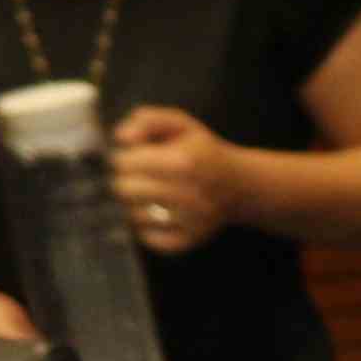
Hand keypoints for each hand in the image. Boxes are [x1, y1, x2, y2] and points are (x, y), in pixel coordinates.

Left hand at [107, 108, 235, 253]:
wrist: (238, 185)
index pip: (124, 163)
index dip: (122, 157)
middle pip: (124, 190)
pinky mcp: (190, 240)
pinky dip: (147, 228)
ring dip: (135, 204)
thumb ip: (146, 120)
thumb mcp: (178, 123)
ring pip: (134, 215)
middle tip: (137, 176)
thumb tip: (121, 139)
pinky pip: (150, 239)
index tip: (133, 157)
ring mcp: (190, 221)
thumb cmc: (200, 150)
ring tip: (149, 194)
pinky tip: (157, 214)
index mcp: (182, 161)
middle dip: (125, 180)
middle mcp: (188, 194)